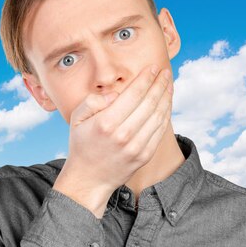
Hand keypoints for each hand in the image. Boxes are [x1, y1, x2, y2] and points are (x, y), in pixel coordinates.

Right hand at [53, 64, 172, 217]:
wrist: (89, 178)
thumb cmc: (82, 144)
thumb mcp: (76, 119)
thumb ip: (92, 101)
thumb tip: (114, 94)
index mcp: (106, 123)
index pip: (133, 94)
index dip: (145, 79)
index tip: (152, 68)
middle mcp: (123, 135)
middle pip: (149, 102)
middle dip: (159, 84)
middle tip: (165, 72)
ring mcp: (136, 147)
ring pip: (158, 115)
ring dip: (166, 97)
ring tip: (168, 84)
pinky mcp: (144, 156)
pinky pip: (160, 130)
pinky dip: (166, 114)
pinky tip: (166, 103)